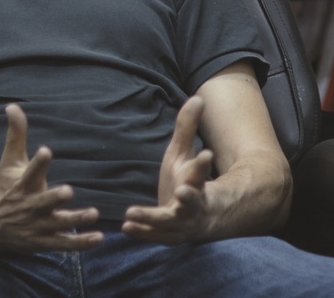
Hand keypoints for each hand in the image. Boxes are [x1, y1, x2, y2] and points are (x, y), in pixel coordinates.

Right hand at [0, 103, 101, 253]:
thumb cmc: (5, 187)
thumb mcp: (9, 162)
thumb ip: (16, 135)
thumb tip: (12, 105)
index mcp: (22, 185)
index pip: (29, 172)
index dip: (38, 162)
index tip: (46, 151)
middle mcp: (29, 206)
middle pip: (42, 202)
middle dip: (53, 197)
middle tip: (68, 191)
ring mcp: (36, 226)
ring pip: (57, 224)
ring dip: (75, 220)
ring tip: (93, 214)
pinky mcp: (43, 241)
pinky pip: (63, 243)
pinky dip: (80, 242)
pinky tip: (98, 238)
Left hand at [122, 96, 214, 243]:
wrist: (195, 217)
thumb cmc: (186, 180)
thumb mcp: (184, 154)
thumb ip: (188, 128)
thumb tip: (198, 97)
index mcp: (197, 180)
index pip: (202, 169)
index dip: (203, 162)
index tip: (206, 153)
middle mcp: (193, 203)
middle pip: (193, 199)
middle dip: (189, 196)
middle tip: (183, 191)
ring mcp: (182, 222)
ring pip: (170, 222)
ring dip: (153, 218)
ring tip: (132, 211)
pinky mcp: (169, 235)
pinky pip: (155, 235)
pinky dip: (142, 231)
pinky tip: (126, 226)